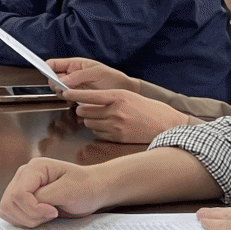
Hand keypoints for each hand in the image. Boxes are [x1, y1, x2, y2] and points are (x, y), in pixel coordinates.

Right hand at [0, 157, 110, 227]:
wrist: (93, 190)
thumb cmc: (85, 187)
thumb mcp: (69, 191)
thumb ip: (46, 197)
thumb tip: (30, 206)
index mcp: (34, 168)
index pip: (18, 194)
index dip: (33, 209)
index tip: (53, 212)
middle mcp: (23, 176)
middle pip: (9, 203)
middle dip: (29, 216)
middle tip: (51, 215)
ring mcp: (21, 188)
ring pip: (7, 210)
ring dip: (26, 220)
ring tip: (46, 216)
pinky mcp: (22, 200)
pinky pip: (11, 214)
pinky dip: (24, 221)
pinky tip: (41, 218)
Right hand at [50, 57, 137, 92]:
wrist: (123, 92)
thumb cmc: (112, 78)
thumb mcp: (96, 72)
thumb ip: (78, 75)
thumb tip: (62, 80)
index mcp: (74, 65)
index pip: (54, 64)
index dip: (46, 67)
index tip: (44, 72)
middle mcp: (71, 76)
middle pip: (52, 79)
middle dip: (55, 83)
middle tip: (63, 87)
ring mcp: (74, 87)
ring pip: (58, 90)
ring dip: (62, 92)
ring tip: (73, 93)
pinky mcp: (77, 98)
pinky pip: (66, 99)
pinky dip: (68, 100)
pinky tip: (77, 99)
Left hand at [63, 87, 189, 142]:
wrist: (165, 124)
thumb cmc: (147, 108)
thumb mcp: (128, 96)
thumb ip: (108, 97)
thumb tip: (87, 100)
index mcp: (118, 97)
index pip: (89, 95)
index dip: (74, 94)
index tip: (65, 92)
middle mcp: (115, 111)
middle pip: (84, 110)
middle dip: (82, 109)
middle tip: (85, 107)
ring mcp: (116, 126)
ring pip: (89, 122)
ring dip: (90, 119)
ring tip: (101, 117)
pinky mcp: (117, 137)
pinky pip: (97, 133)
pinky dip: (98, 129)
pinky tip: (108, 126)